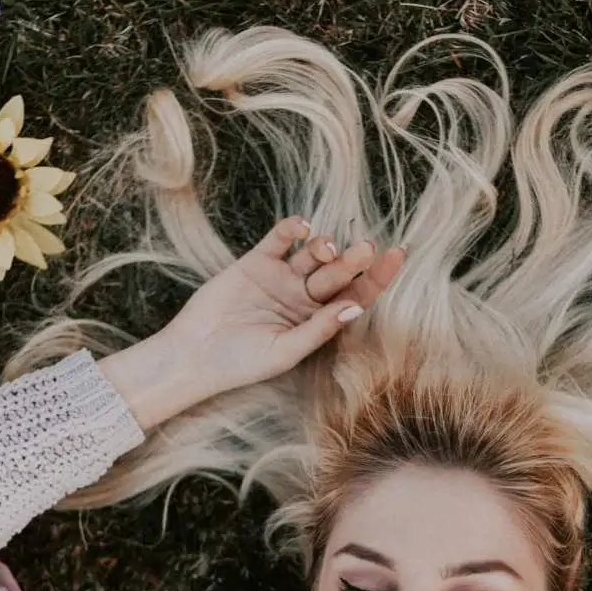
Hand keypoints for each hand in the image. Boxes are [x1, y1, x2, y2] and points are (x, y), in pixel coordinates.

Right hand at [162, 215, 403, 394]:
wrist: (195, 355)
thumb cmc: (242, 363)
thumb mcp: (286, 350)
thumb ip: (319, 328)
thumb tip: (356, 306)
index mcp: (319, 320)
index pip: (356, 295)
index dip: (377, 277)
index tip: (397, 256)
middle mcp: (304, 297)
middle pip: (337, 274)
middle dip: (353, 261)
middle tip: (366, 249)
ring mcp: (281, 277)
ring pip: (311, 255)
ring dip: (324, 247)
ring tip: (326, 248)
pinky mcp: (255, 262)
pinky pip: (278, 240)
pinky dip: (291, 230)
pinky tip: (302, 228)